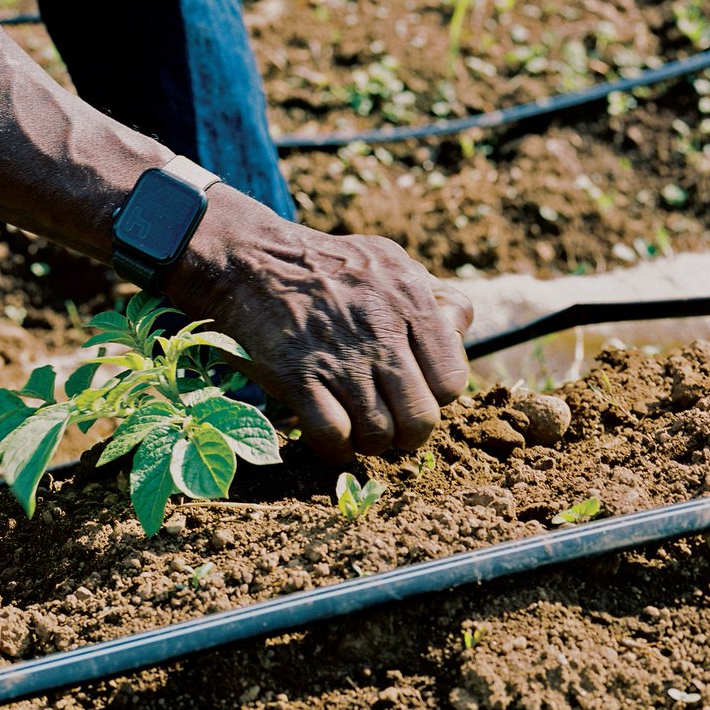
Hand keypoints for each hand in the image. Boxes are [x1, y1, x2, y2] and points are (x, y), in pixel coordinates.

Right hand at [168, 191, 472, 461]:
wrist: (251, 260)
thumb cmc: (326, 264)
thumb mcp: (390, 259)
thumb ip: (433, 295)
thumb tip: (458, 330)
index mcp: (410, 301)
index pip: (450, 382)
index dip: (433, 397)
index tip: (412, 392)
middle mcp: (381, 331)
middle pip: (420, 419)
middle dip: (407, 434)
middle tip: (390, 426)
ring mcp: (339, 358)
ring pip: (378, 435)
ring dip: (369, 442)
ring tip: (356, 428)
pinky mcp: (298, 377)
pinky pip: (333, 437)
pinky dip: (335, 450)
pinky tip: (330, 439)